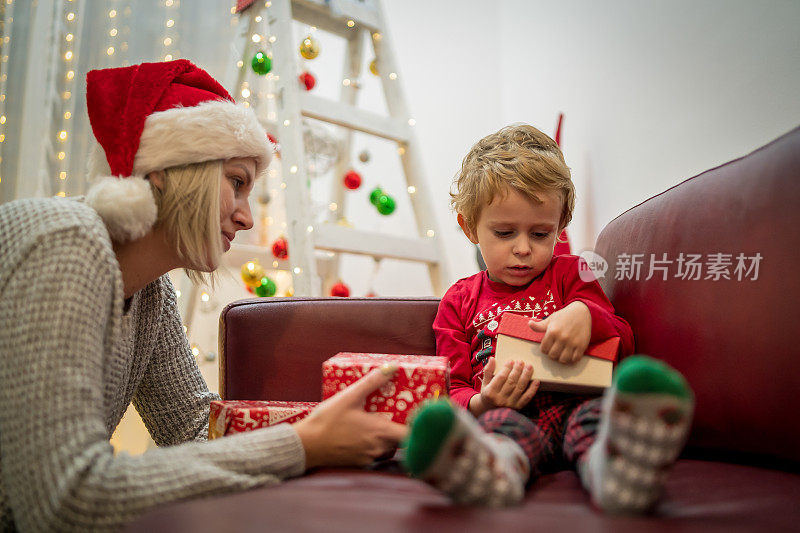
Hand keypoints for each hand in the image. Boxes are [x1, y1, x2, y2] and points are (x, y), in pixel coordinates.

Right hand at [293, 366, 407, 468]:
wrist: (306, 446)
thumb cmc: (327, 421)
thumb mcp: (349, 396)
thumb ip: (372, 382)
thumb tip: (392, 368)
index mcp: (381, 432)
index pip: (411, 436)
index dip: (417, 428)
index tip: (416, 417)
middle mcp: (378, 448)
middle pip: (400, 442)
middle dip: (400, 430)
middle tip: (395, 416)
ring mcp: (368, 458)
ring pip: (387, 450)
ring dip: (386, 439)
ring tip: (377, 424)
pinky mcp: (357, 463)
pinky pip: (373, 455)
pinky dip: (372, 446)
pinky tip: (361, 435)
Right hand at [469, 357, 539, 416]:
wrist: (490, 412)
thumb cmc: (488, 394)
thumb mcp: (485, 383)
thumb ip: (488, 371)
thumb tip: (492, 359)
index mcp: (490, 392)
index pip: (501, 377)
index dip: (507, 368)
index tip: (511, 361)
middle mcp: (500, 399)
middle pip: (511, 382)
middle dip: (517, 370)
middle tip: (521, 362)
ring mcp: (510, 404)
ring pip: (520, 388)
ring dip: (526, 376)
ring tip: (529, 367)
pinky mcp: (518, 407)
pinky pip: (527, 397)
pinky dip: (532, 389)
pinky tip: (536, 381)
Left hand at [529, 301, 590, 363]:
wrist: (582, 312)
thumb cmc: (564, 316)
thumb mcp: (551, 319)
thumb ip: (539, 325)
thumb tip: (529, 324)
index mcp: (552, 331)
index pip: (544, 349)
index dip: (544, 349)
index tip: (548, 347)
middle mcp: (562, 338)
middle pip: (552, 355)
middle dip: (552, 354)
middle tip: (555, 351)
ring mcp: (572, 342)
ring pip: (563, 359)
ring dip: (561, 358)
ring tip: (562, 354)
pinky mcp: (582, 345)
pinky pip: (575, 359)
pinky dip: (572, 359)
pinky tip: (571, 354)